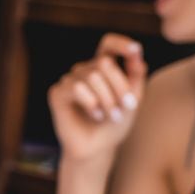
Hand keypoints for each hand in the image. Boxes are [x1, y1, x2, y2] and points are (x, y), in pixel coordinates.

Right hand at [48, 34, 148, 165]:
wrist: (97, 149)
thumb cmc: (114, 124)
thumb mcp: (132, 99)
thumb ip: (136, 75)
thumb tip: (137, 52)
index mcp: (102, 68)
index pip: (107, 44)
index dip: (120, 43)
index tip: (135, 50)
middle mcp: (84, 70)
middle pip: (104, 63)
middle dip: (120, 86)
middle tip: (128, 106)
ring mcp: (69, 80)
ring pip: (91, 76)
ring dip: (107, 99)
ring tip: (113, 116)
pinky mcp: (57, 93)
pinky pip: (77, 87)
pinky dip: (91, 103)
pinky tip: (95, 115)